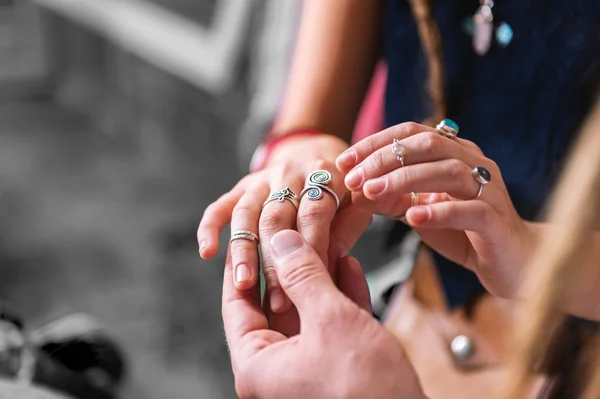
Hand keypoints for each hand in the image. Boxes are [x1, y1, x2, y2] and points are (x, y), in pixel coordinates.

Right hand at [198, 134, 371, 334]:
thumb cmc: (344, 191)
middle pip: (276, 218)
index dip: (312, 248)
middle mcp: (288, 173)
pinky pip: (221, 206)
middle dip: (276, 262)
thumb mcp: (358, 202)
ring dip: (244, 251)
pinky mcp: (242, 186)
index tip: (313, 287)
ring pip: (246, 214)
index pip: (314, 213)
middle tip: (278, 301)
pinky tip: (208, 252)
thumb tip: (331, 261)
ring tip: (243, 284)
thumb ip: (348, 228)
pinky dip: (210, 227)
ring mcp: (262, 179)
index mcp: (323, 173)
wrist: (318, 153)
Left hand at [222, 230, 424, 398]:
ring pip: (307, 313)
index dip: (244, 266)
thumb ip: (303, 277)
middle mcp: (278, 370)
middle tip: (295, 232)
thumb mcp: (330, 320)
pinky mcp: (338, 370)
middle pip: (275, 306)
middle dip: (291, 267)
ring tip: (326, 241)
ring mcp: (309, 370)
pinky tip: (350, 268)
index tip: (248, 235)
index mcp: (259, 366)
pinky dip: (340, 297)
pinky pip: (331, 327)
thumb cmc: (367, 390)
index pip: (237, 305)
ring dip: (319, 278)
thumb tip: (281, 242)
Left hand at [336, 122, 531, 297]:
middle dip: (384, 158)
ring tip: (372, 192)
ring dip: (405, 179)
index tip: (344, 161)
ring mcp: (488, 189)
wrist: (512, 263)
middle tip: (354, 177)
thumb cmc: (463, 232)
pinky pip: (469, 209)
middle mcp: (474, 163)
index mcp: (455, 153)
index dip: (375, 142)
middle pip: (427, 144)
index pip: (411, 133)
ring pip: (447, 171)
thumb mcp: (421, 209)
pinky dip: (439, 211)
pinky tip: (412, 217)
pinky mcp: (497, 220)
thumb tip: (356, 189)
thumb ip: (393, 196)